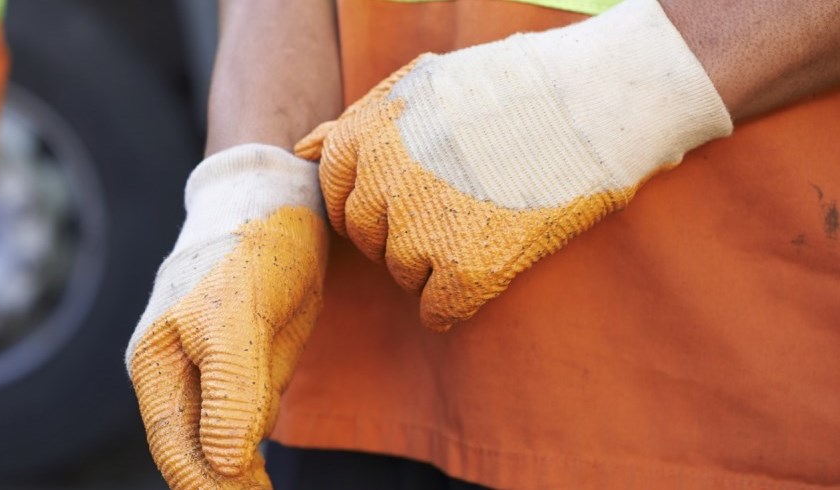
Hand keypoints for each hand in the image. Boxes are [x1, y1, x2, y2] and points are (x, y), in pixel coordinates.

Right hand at [128, 145, 324, 488]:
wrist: (283, 199)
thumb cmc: (252, 246)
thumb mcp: (241, 315)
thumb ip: (232, 391)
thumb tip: (226, 466)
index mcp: (156, 364)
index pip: (177, 452)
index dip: (212, 489)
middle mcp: (175, 377)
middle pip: (194, 459)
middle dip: (226, 489)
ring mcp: (210, 376)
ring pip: (222, 449)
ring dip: (240, 482)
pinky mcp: (243, 371)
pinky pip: (247, 426)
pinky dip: (255, 459)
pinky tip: (267, 479)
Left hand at [296, 0, 730, 329]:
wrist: (599, 101)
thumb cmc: (515, 88)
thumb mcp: (421, 84)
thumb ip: (356, 122)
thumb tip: (301, 149)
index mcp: (362, 137)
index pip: (339, 197)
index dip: (379, 201)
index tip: (418, 194)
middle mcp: (380, 184)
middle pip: (369, 239)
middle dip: (403, 233)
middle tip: (459, 210)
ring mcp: (420, 230)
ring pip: (403, 274)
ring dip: (435, 264)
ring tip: (487, 224)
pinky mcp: (467, 271)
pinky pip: (438, 311)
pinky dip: (459, 302)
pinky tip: (493, 267)